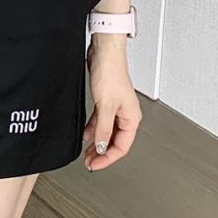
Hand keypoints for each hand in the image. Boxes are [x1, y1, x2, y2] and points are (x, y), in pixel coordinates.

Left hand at [82, 40, 141, 170]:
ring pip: (107, 132)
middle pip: (115, 141)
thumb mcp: (105, 105)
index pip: (122, 146)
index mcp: (132, 117)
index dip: (108, 158)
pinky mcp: (106, 101)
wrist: (104, 52)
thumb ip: (103, 128)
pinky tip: (86, 135)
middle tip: (89, 162)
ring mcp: (116, 108)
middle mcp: (126, 114)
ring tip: (87, 153)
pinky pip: (101, 121)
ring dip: (97, 142)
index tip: (95, 165)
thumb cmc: (111, 72)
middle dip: (102, 153)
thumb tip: (102, 146)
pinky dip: (93, 129)